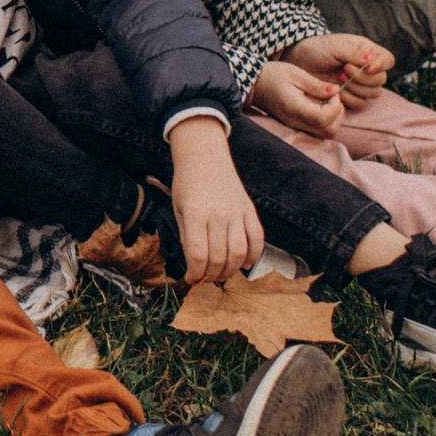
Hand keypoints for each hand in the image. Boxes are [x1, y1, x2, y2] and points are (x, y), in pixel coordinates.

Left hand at [166, 116, 266, 285]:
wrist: (204, 156)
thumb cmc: (187, 185)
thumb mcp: (178, 210)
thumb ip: (186, 237)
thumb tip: (195, 266)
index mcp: (195, 214)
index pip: (198, 255)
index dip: (194, 274)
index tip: (190, 279)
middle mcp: (218, 214)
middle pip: (218, 258)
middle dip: (210, 275)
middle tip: (204, 278)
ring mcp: (236, 212)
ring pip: (239, 253)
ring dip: (230, 270)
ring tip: (221, 273)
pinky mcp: (249, 210)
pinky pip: (257, 239)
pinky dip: (253, 256)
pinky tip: (244, 263)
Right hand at [247, 59, 344, 136]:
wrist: (254, 84)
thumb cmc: (273, 75)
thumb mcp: (296, 74)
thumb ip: (316, 85)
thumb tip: (336, 91)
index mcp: (294, 108)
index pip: (323, 119)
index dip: (335, 107)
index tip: (333, 93)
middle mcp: (295, 121)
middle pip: (328, 131)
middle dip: (337, 115)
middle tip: (333, 98)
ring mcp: (295, 125)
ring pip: (324, 134)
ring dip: (333, 119)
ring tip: (328, 102)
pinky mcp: (295, 125)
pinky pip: (317, 130)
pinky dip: (326, 121)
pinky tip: (321, 106)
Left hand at [278, 33, 393, 108]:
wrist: (300, 63)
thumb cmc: (318, 49)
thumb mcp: (335, 46)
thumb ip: (354, 53)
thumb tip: (371, 61)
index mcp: (367, 52)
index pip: (388, 60)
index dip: (381, 66)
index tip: (367, 67)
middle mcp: (367, 68)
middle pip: (381, 79)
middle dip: (363, 77)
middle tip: (344, 69)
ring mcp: (360, 83)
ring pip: (374, 93)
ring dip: (357, 88)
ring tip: (340, 77)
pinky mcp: (351, 96)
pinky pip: (361, 103)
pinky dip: (350, 98)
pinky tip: (337, 90)